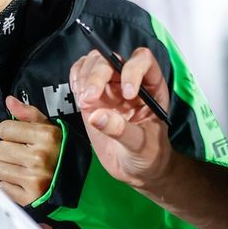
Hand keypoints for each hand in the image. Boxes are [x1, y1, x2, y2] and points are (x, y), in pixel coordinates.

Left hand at [0, 96, 61, 205]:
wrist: (80, 184)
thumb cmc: (60, 152)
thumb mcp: (51, 129)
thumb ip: (29, 114)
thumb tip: (9, 100)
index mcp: (46, 136)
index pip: (4, 129)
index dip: (10, 133)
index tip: (20, 139)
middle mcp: (39, 157)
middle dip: (6, 151)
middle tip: (20, 155)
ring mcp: (34, 179)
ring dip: (5, 168)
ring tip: (20, 168)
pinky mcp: (28, 198)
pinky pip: (2, 187)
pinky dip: (9, 185)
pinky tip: (23, 182)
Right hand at [70, 47, 172, 188]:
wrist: (136, 168)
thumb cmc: (148, 154)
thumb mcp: (141, 146)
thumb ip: (121, 130)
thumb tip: (97, 116)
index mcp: (151, 87)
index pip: (143, 61)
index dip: (133, 70)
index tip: (127, 95)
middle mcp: (129, 81)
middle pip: (111, 60)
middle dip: (97, 75)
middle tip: (89, 100)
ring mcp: (110, 86)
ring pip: (94, 62)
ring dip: (84, 76)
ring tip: (84, 102)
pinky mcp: (92, 95)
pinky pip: (80, 73)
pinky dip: (75, 78)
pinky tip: (78, 95)